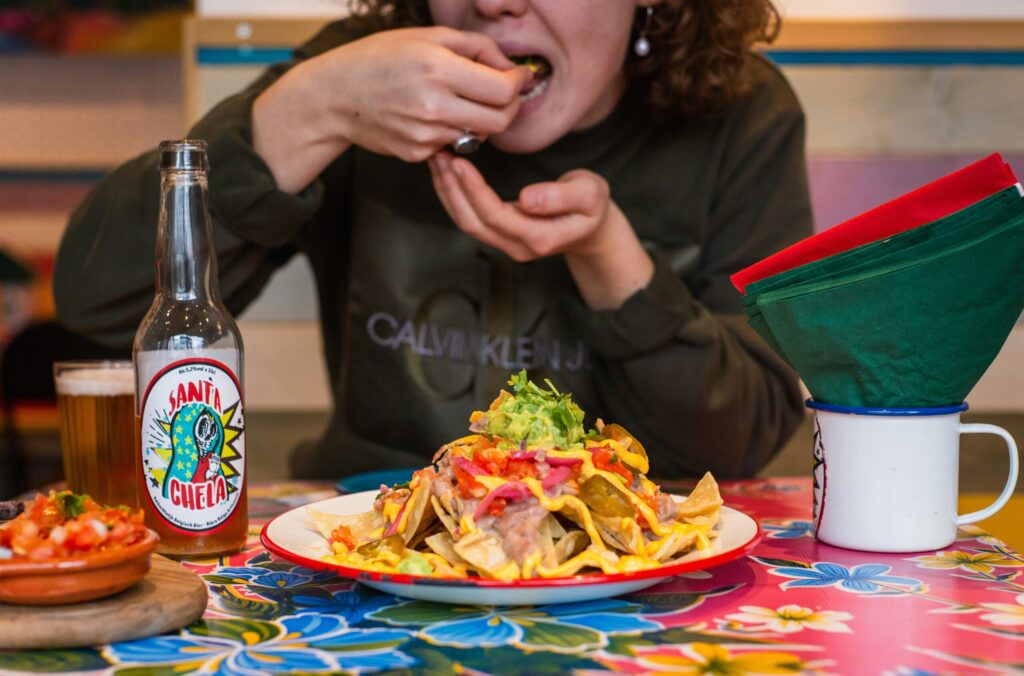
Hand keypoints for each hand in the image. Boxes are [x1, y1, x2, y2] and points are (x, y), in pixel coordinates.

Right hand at [254, 27, 529, 190]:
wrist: (335, 95)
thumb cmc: (379, 58)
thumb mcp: (427, 36)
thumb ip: (476, 47)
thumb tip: (510, 67)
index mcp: (438, 69)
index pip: (502, 90)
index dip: (517, 84)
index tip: (516, 77)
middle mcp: (433, 106)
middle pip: (499, 121)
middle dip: (509, 107)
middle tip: (503, 95)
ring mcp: (425, 134)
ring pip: (477, 135)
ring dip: (478, 119)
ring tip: (458, 100)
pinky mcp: (417, 154)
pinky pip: (452, 145)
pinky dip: (451, 131)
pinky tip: (430, 115)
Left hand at [428, 152, 653, 308]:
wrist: (592, 229)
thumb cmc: (592, 207)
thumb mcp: (589, 195)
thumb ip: (561, 197)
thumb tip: (528, 199)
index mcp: (538, 238)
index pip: (495, 215)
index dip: (473, 190)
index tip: (458, 162)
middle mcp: (516, 247)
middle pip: (472, 221)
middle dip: (451, 188)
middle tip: (438, 154)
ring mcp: (505, 244)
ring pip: (466, 221)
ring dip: (447, 191)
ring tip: (436, 159)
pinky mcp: (498, 235)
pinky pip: (469, 217)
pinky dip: (454, 194)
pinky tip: (446, 172)